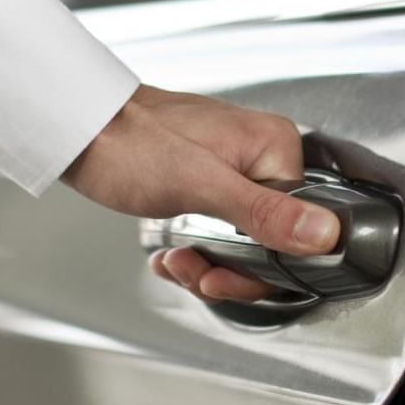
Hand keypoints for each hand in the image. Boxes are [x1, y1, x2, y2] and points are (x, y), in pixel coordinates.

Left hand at [63, 84, 339, 302]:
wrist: (79, 128)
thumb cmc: (128, 141)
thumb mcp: (200, 185)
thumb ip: (265, 213)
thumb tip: (325, 233)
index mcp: (274, 148)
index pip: (301, 229)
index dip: (262, 267)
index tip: (224, 276)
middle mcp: (260, 158)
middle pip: (272, 242)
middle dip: (228, 269)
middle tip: (194, 270)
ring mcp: (235, 172)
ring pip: (242, 245)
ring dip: (207, 266)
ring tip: (176, 262)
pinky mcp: (210, 186)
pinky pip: (219, 235)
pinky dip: (195, 253)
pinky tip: (171, 257)